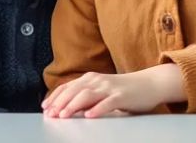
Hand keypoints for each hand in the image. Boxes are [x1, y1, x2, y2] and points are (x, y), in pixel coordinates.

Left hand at [42, 65, 182, 118]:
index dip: (55, 97)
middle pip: (74, 90)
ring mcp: (109, 87)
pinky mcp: (122, 96)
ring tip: (64, 115)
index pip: (68, 87)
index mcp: (91, 79)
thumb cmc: (124, 90)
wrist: (149, 83)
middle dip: (60, 102)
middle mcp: (98, 80)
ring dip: (73, 105)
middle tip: (50, 114)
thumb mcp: (102, 91)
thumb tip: (68, 108)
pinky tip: (90, 116)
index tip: (45, 107)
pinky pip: (107, 103)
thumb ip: (87, 97)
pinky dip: (97, 109)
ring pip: (87, 95)